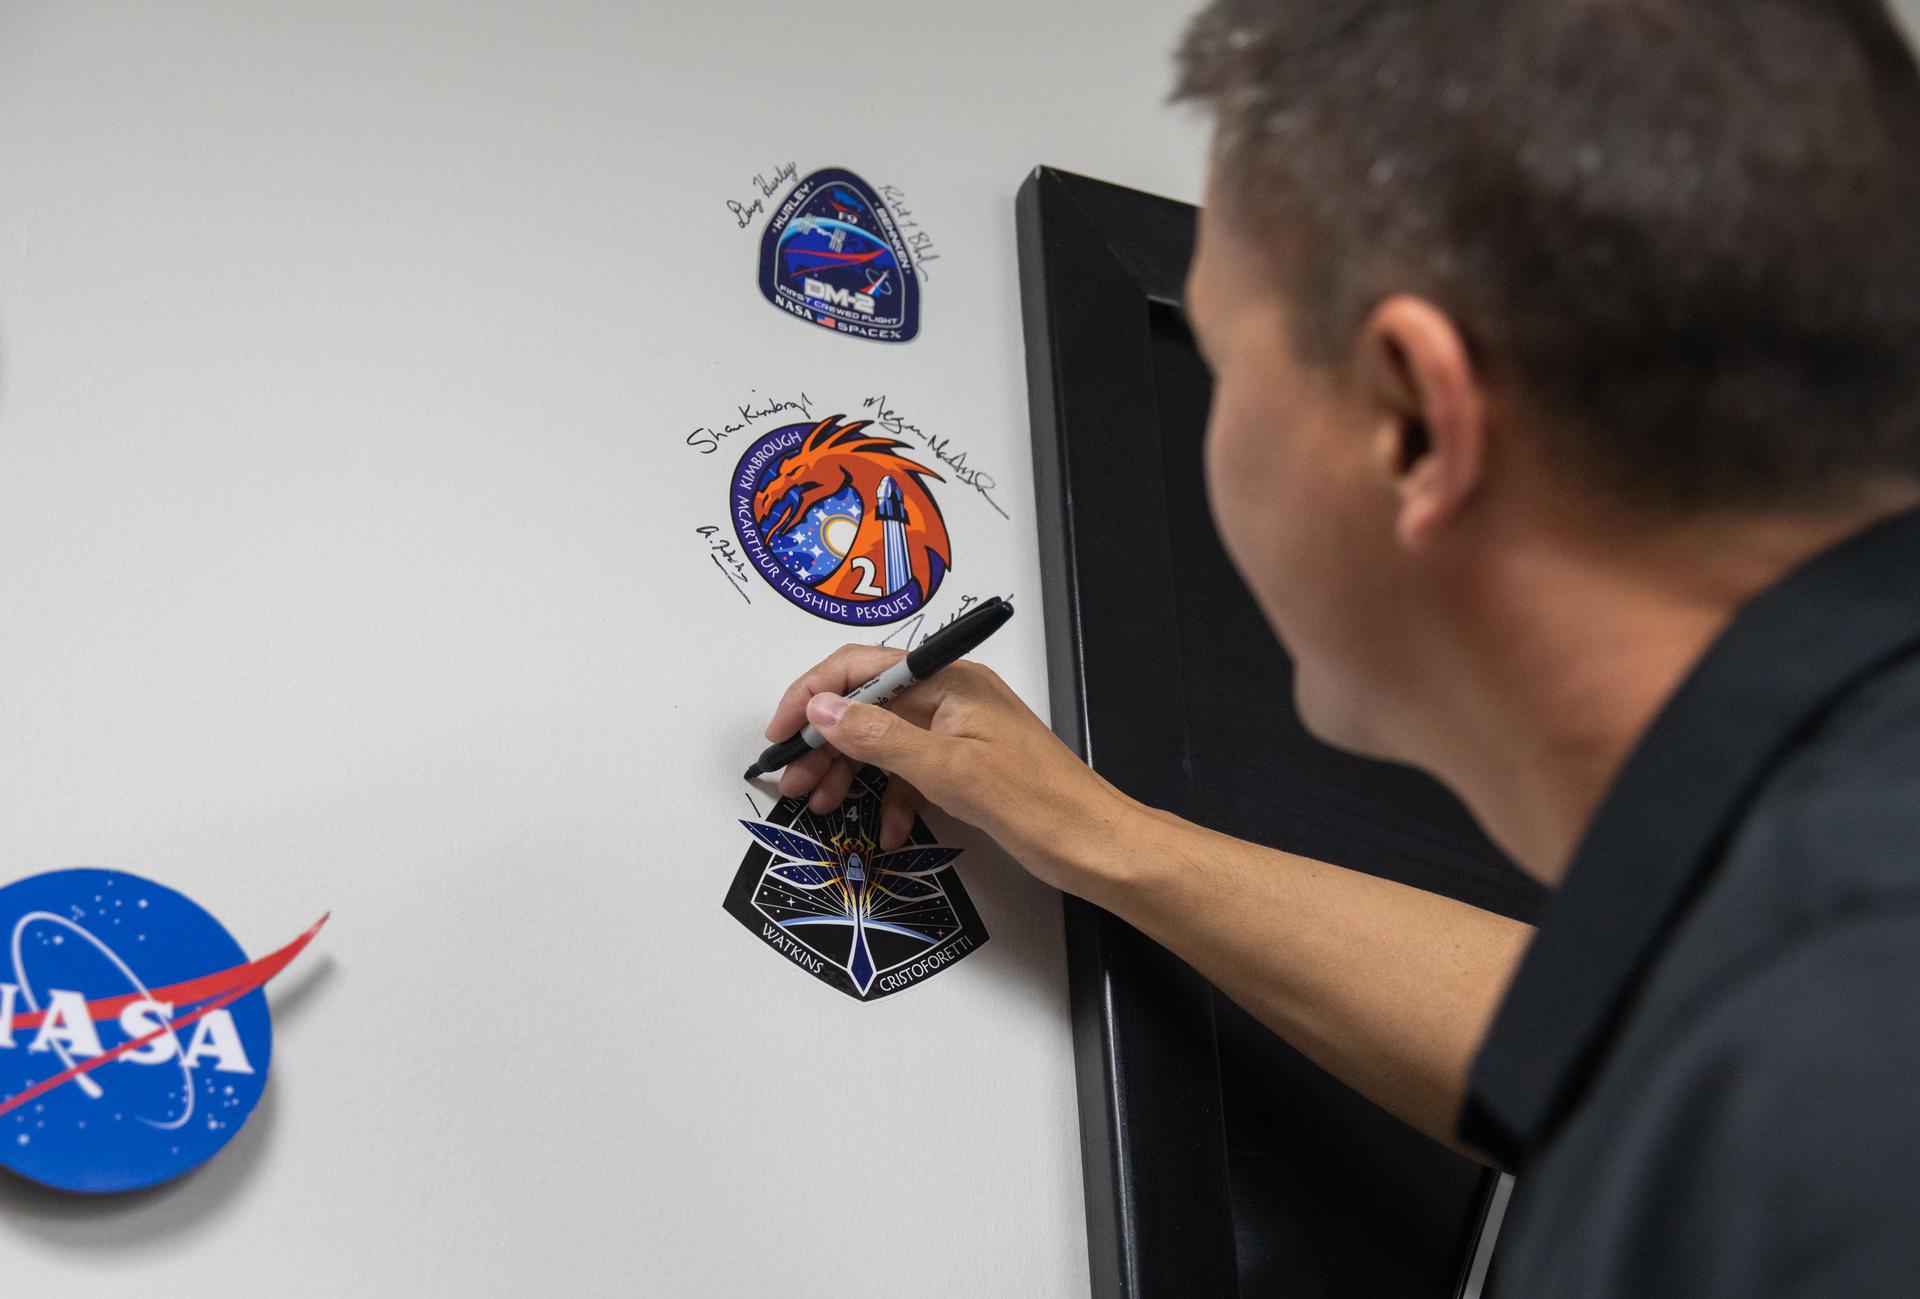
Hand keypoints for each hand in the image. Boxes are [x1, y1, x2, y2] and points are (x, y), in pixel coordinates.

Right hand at [761, 644, 1140, 895]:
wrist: (1098, 846)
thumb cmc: (1043, 804)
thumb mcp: (949, 771)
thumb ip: (881, 737)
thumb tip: (824, 708)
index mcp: (951, 680)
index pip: (862, 666)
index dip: (812, 695)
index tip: (780, 733)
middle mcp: (952, 696)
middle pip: (867, 705)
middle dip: (824, 741)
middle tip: (792, 781)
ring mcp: (958, 731)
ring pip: (884, 741)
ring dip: (849, 772)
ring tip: (821, 804)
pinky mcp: (966, 765)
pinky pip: (911, 771)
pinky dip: (891, 797)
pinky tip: (885, 829)